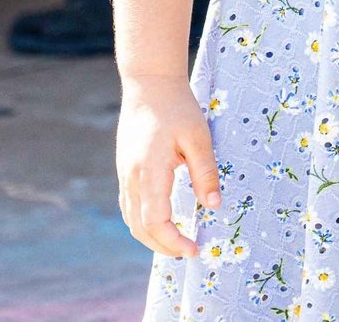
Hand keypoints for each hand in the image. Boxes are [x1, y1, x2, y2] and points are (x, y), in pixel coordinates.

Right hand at [115, 76, 219, 259]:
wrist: (148, 84)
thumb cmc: (177, 107)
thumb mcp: (199, 137)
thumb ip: (205, 173)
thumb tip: (213, 206)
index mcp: (150, 172)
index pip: (156, 221)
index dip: (173, 241)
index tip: (193, 250)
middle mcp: (132, 178)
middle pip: (140, 227)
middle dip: (163, 246)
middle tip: (189, 252)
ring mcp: (125, 175)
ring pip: (131, 219)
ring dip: (151, 237)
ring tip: (176, 243)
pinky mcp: (125, 170)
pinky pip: (129, 206)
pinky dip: (142, 223)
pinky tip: (159, 225)